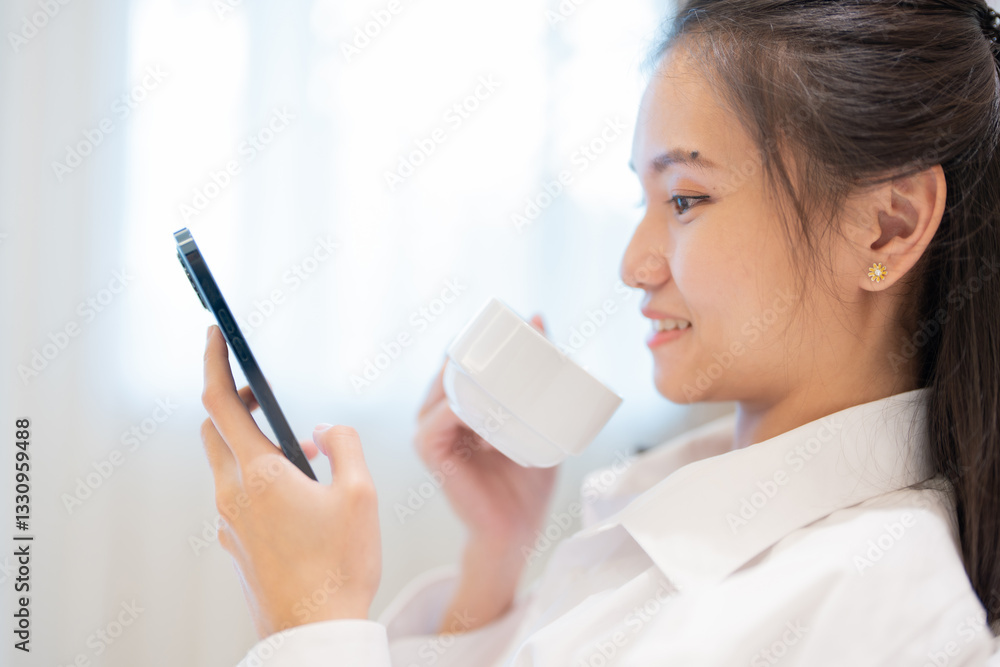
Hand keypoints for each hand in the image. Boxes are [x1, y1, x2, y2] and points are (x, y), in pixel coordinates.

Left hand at [200, 325, 380, 637]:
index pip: (220, 402)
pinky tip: (294, 497)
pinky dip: (254, 478)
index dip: (214, 362)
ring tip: (296, 453)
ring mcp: (228, 522)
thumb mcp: (360, 495)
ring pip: (224, 464)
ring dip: (249, 443)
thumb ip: (344, 446)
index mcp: (259, 473)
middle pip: (215, 430)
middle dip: (233, 402)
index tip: (213, 335)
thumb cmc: (339, 568)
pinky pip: (235, 496)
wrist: (314, 632)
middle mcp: (232, 494)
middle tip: (259, 393)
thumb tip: (326, 428)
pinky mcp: (235, 544)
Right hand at [414, 315, 557, 631]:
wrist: (518, 530)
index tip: (516, 322)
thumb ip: (540, 380)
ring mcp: (431, 432)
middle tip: (516, 335)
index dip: (483, 337)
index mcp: (461, 405)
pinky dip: (457, 409)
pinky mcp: (430, 453)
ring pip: (442, 387)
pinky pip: (436, 421)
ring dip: (467, 373)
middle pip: (449, 367)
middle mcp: (439, 414)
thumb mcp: (539, 420)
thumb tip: (542, 318)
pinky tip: (482, 405)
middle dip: (477, 346)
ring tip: (502, 364)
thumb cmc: (527, 480)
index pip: (463, 359)